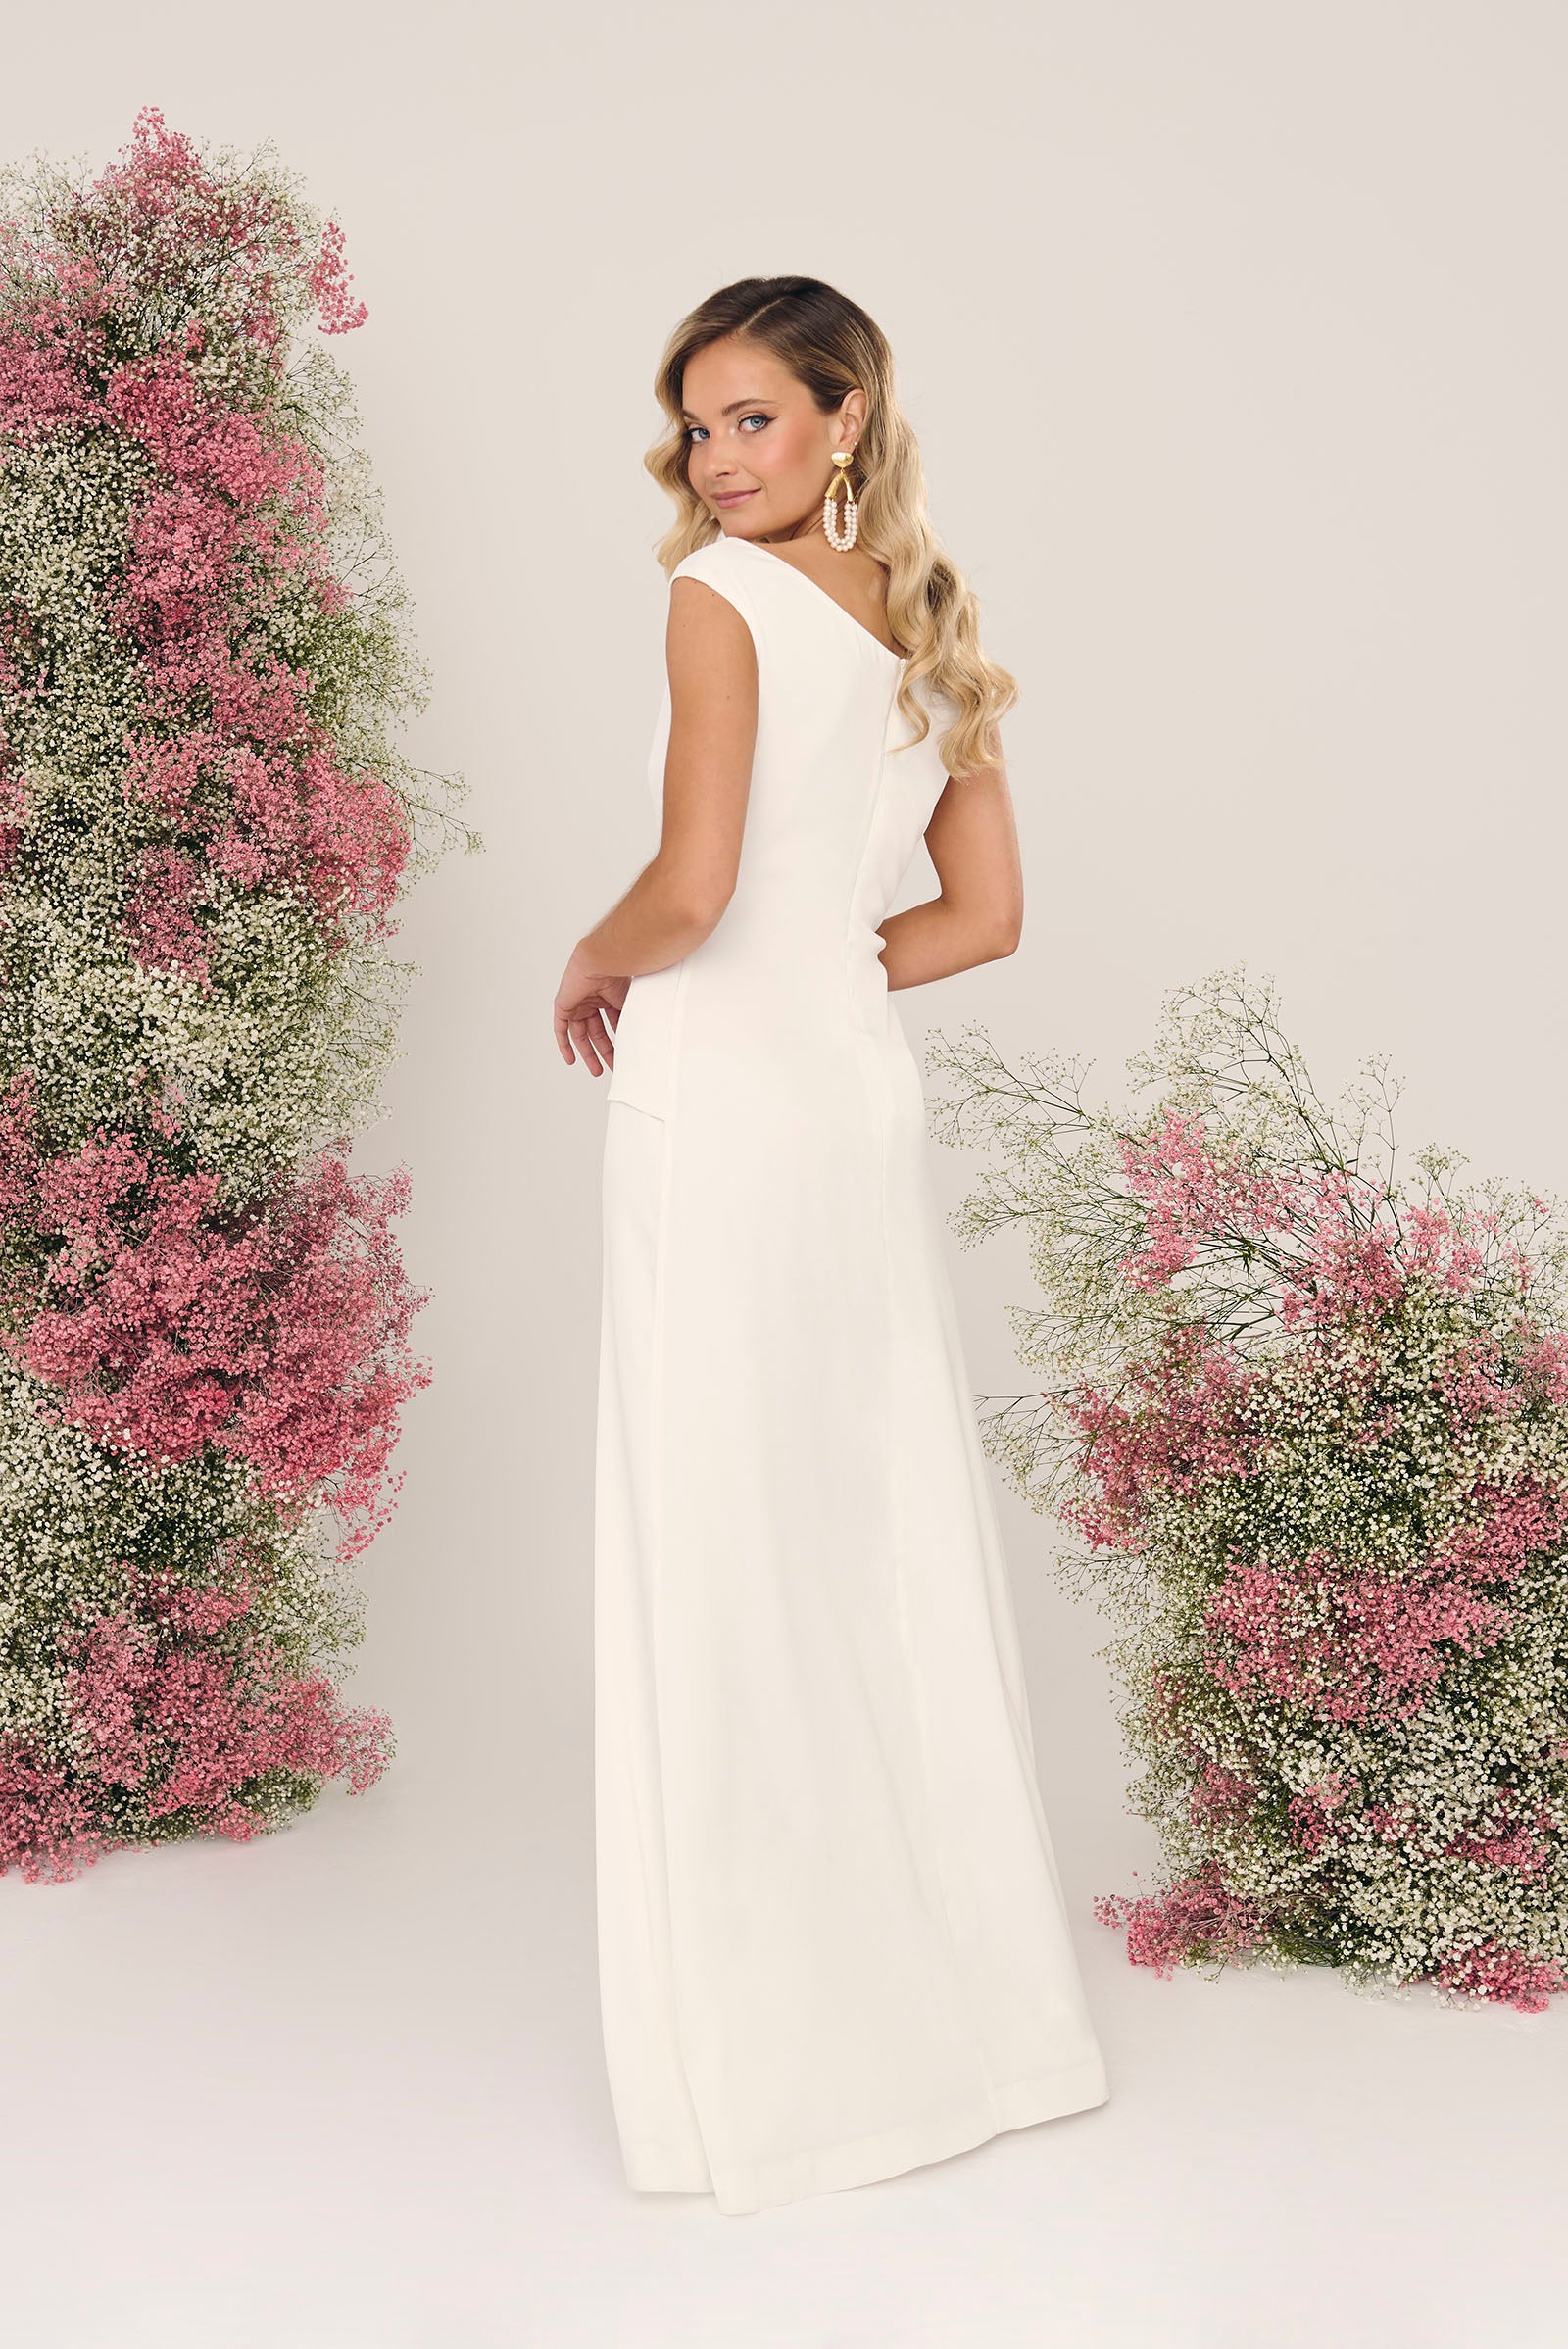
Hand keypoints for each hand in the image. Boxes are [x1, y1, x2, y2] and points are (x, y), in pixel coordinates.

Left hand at [555, 945, 629, 1075]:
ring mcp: (577, 1003)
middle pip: (597, 1032)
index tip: (625, 1055)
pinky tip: (571, 1060)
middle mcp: (592, 999)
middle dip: (605, 1051)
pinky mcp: (563, 1006)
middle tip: (612, 1067)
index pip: (612, 1023)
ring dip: (588, 1053)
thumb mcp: (628, 1004)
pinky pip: (561, 1029)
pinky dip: (564, 1045)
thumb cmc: (617, 975)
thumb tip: (640, 1040)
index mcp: (608, 996)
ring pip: (581, 1034)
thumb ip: (630, 1021)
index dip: (618, 1040)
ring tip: (597, 1070)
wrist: (600, 962)